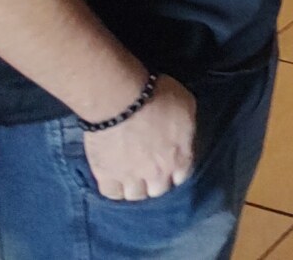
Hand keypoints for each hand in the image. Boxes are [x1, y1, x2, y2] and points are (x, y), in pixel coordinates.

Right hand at [81, 75, 195, 200]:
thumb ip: (187, 129)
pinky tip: (115, 180)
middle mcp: (156, 174)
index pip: (182, 177)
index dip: (176, 171)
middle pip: (158, 190)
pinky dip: (115, 189)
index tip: (171, 163)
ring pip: (135, 195)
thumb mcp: (186, 105)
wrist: (120, 99)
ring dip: (136, 187)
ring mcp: (129, 177)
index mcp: (178, 158)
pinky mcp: (105, 175)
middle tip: (151, 170)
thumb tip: (184, 138)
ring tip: (132, 177)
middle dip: (157, 182)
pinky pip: (111, 193)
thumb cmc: (157, 95)